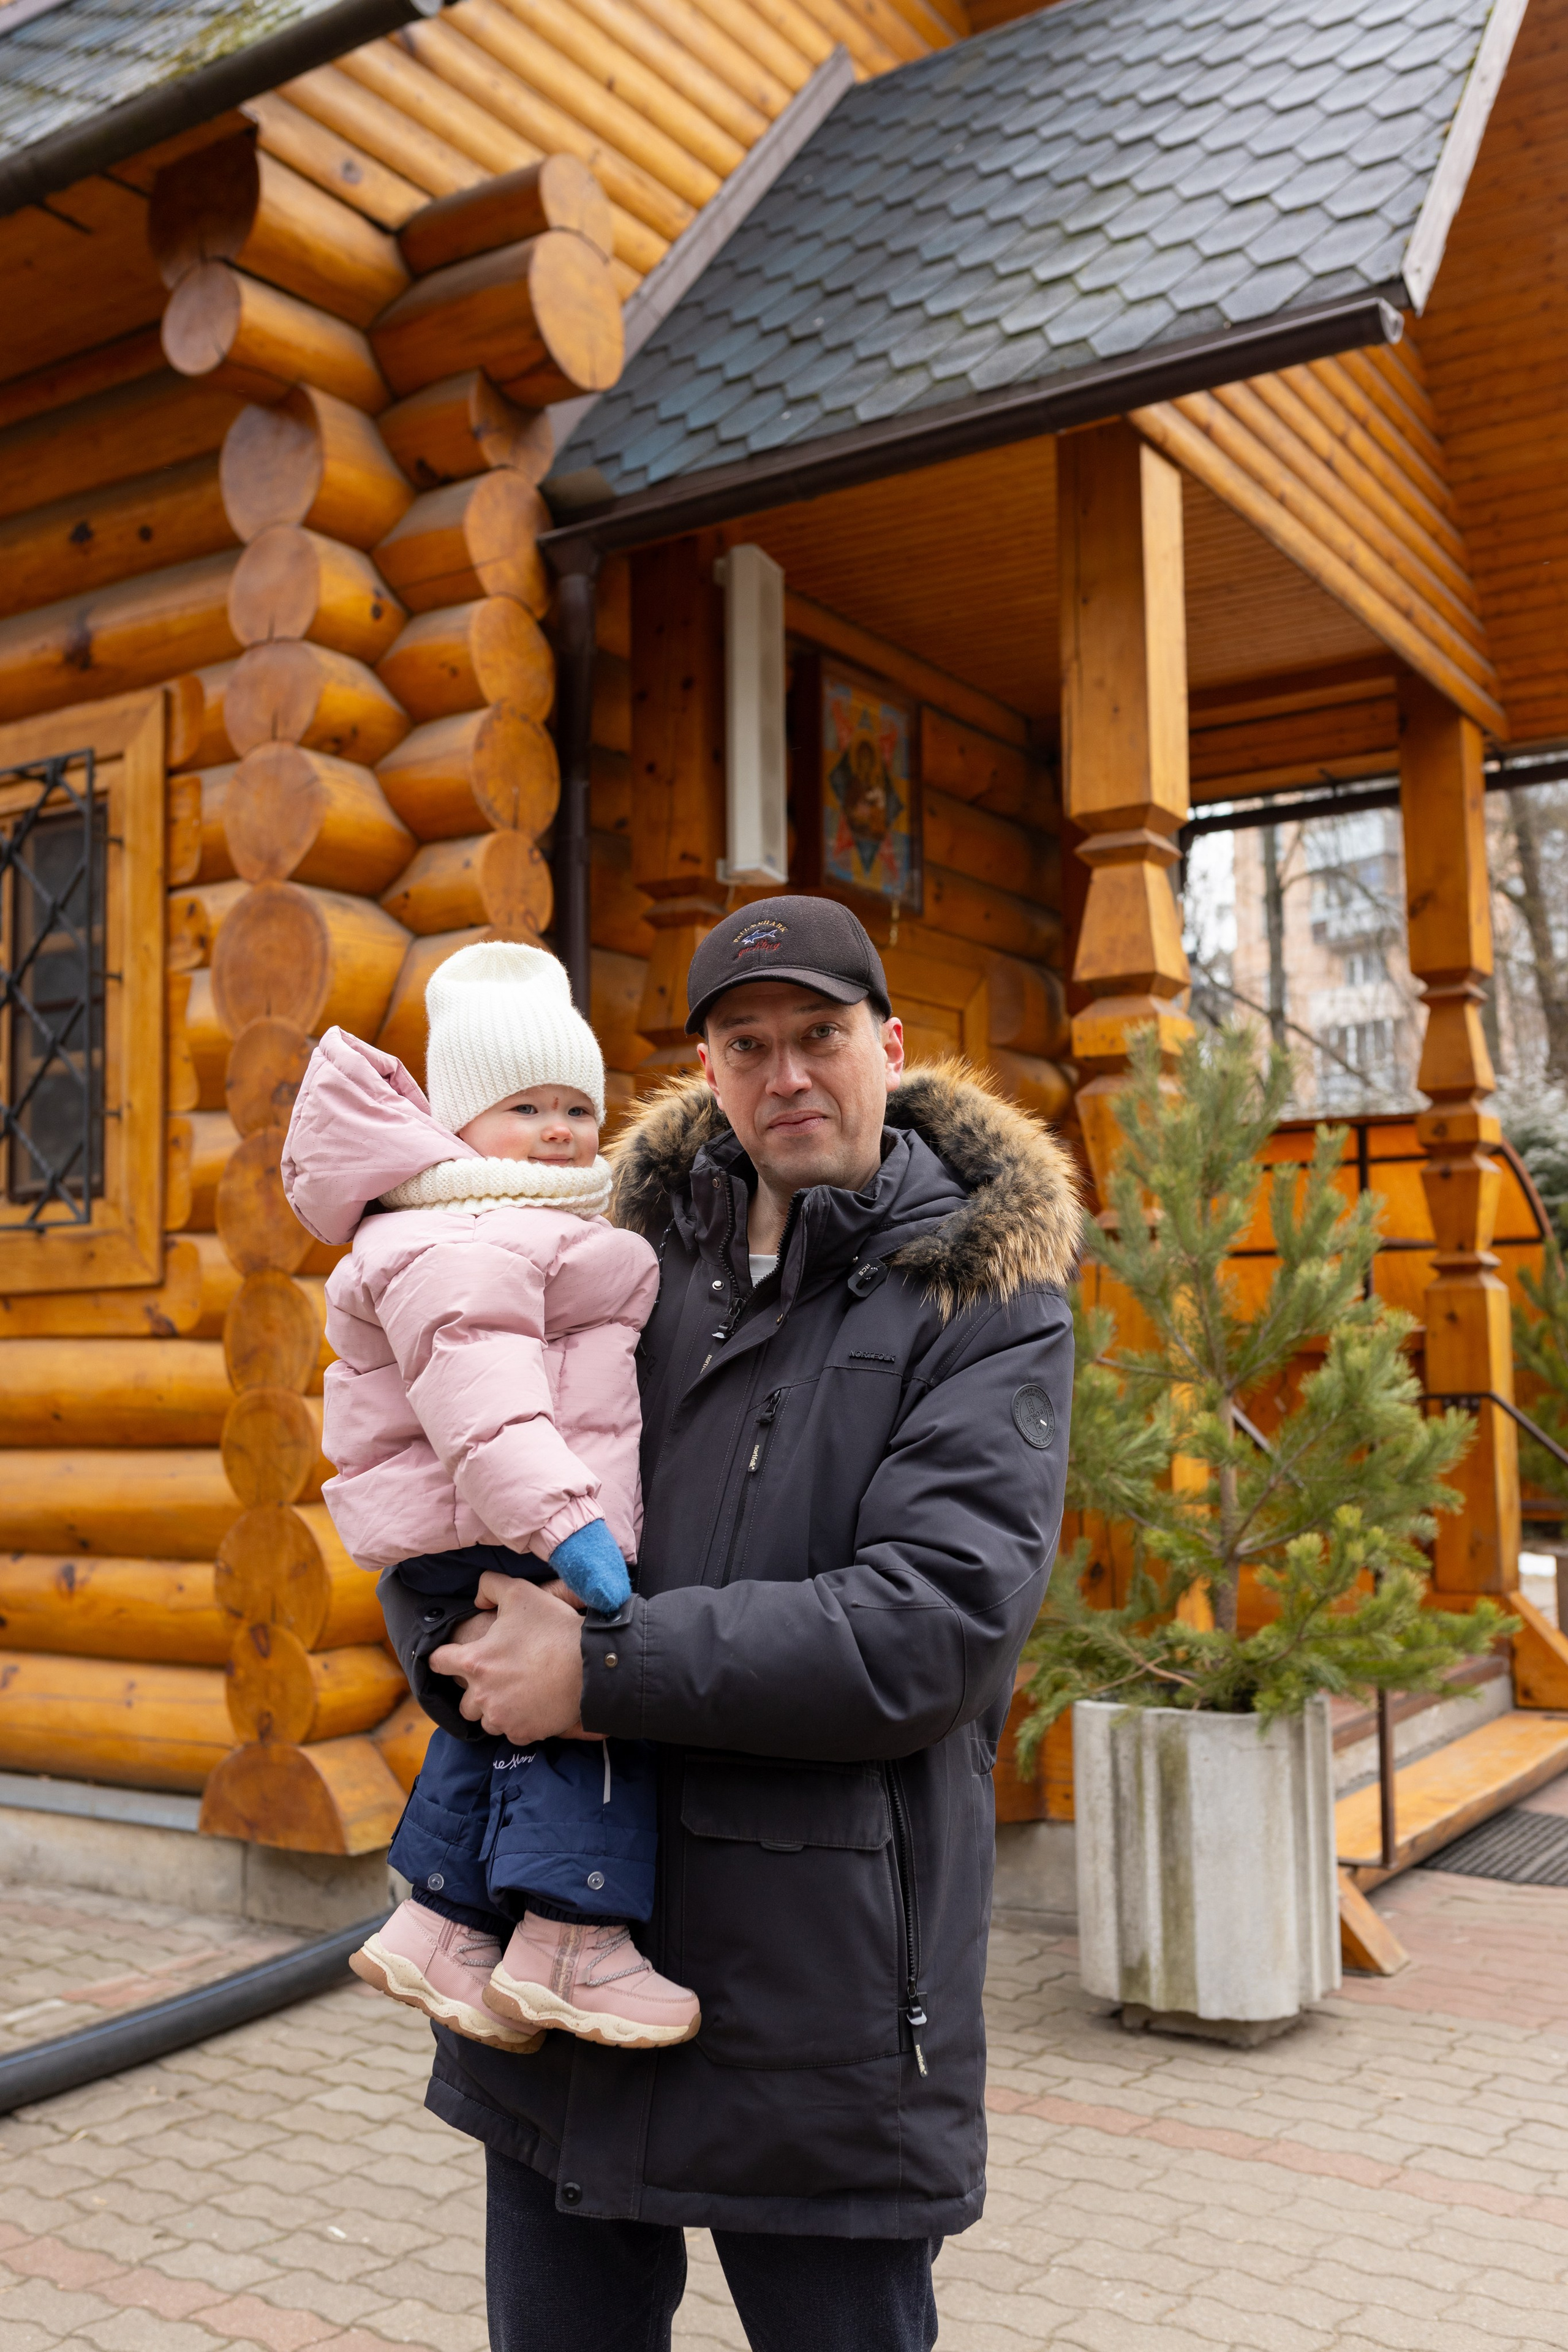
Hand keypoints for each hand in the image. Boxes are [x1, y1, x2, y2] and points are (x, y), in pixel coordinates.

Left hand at [429, 1571, 591, 1742]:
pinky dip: (518, 1723)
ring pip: (486, 1721)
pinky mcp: (523, 1733)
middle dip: (476, 1692)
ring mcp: (502, 1717)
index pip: (439, 1662)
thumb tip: (477, 1599)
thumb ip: (490, 1586)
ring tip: (516, 1695)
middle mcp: (482, 1695)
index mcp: (475, 1661)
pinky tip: (533, 1708)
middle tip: (498, 1678)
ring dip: (495, 1711)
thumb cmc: (554, 1628)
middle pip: (463, 1702)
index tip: (453, 1658)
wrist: (591, 1665)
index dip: (445, 1657)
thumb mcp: (520, 1593)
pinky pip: (511, 1733)